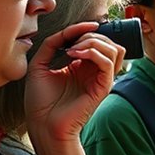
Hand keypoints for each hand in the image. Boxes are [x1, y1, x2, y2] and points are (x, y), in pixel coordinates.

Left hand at [25, 21, 124, 154]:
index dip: (86, 29)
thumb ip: (53, 43)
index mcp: (82, 66)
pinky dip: (93, 53)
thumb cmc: (40, 101)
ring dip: (94, 42)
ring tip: (74, 49)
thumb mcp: (40, 64)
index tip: (73, 29)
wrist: (41, 125)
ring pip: (115, 50)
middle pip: (109, 42)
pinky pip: (108, 63)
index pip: (97, 40)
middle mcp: (94, 71)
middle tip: (72, 43)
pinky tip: (75, 56)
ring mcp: (100, 79)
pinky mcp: (102, 88)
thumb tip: (70, 31)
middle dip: (90, 35)